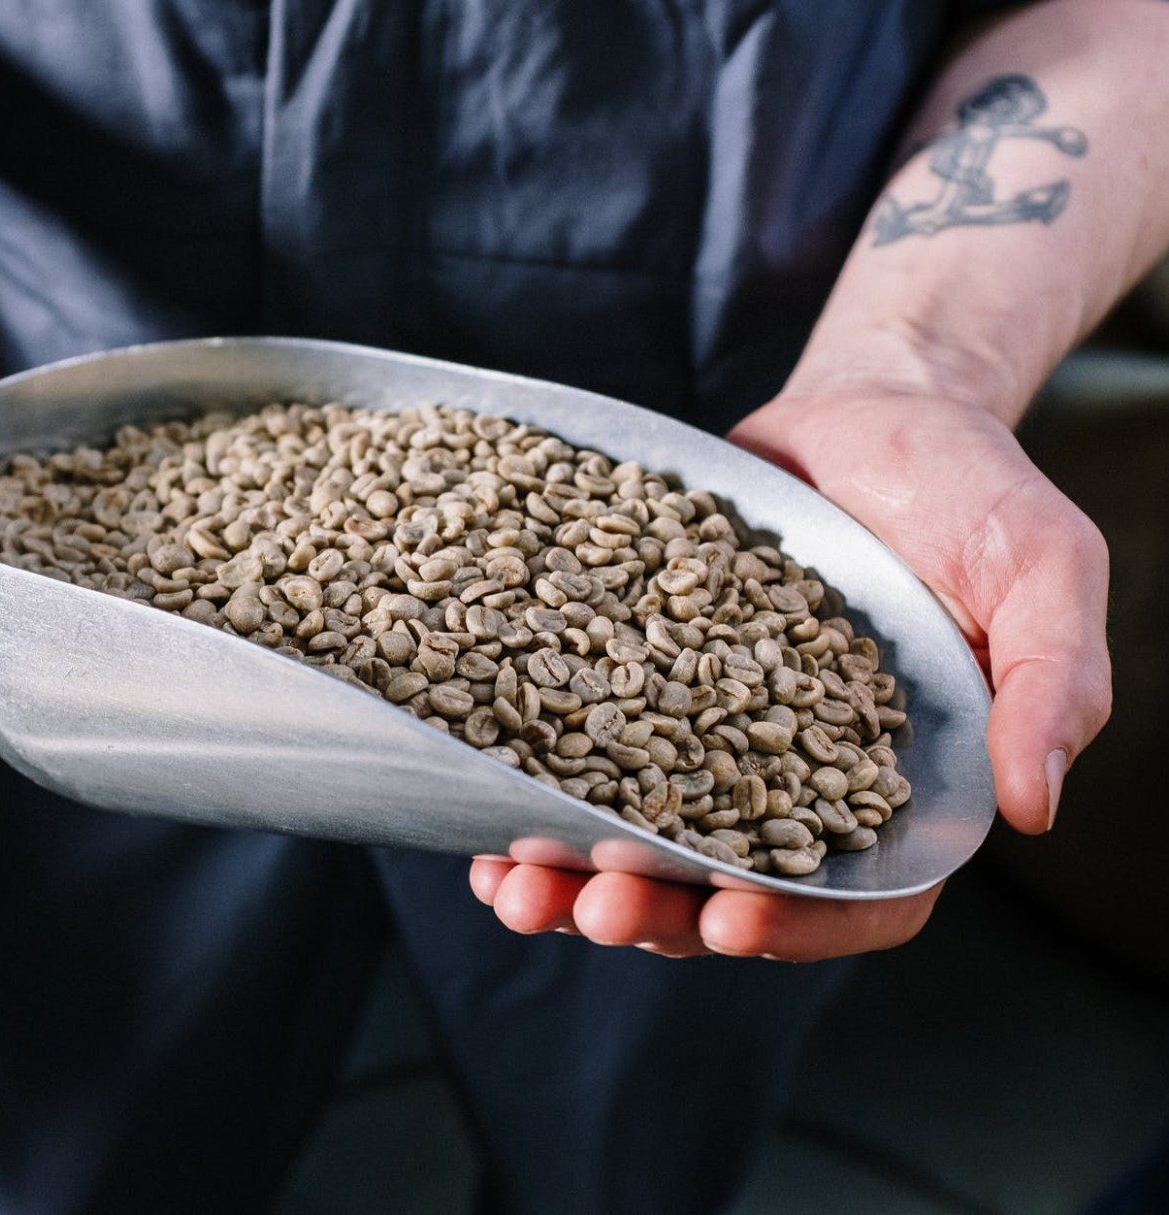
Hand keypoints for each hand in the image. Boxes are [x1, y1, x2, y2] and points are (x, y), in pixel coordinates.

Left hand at [469, 385, 1110, 959]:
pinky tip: (479, 806)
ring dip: (573, 875)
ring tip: (511, 884)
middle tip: (592, 905)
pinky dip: (532, 788)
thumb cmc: (971, 489)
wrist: (870, 409)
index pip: (856, 900)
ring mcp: (710, 737)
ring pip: (639, 839)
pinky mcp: (644, 681)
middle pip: (722, 887)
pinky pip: (584, 752)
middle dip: (652, 910)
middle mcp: (796, 783)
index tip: (727, 918)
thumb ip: (1050, 680)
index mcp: (901, 789)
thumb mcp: (1040, 567)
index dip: (796, 926)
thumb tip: (1034, 807)